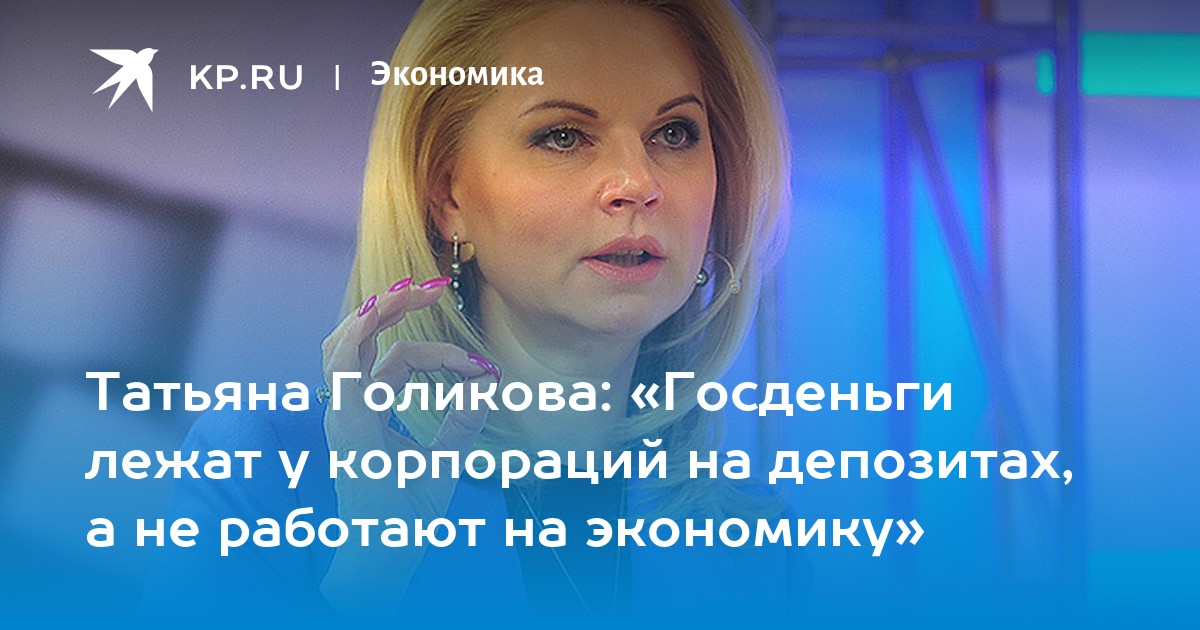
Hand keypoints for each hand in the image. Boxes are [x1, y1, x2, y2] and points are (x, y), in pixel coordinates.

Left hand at [317, 277, 499, 612]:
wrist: (373, 558)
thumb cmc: (403, 522)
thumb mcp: (440, 472)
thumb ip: (462, 424)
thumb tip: (488, 380)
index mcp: (356, 424)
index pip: (393, 362)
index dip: (440, 357)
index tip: (481, 371)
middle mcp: (340, 412)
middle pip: (351, 336)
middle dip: (389, 307)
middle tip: (430, 288)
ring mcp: (340, 413)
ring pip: (343, 346)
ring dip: (374, 319)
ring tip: (409, 296)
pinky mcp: (350, 418)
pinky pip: (353, 366)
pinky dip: (374, 342)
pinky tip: (396, 329)